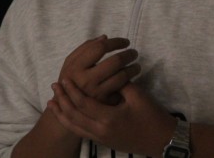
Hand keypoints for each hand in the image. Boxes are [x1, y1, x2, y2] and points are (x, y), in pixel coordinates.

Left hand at [48, 79, 176, 156]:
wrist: (161, 140)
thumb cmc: (151, 116)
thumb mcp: (137, 96)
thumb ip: (120, 82)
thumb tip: (107, 72)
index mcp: (108, 119)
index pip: (83, 103)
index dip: (72, 91)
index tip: (65, 78)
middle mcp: (100, 130)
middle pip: (74, 115)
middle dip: (62, 100)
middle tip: (55, 85)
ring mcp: (100, 138)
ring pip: (74, 126)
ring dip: (62, 112)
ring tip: (53, 101)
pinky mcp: (102, 141)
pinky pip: (80, 132)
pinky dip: (70, 122)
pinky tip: (66, 114)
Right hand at [58, 35, 139, 105]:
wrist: (68, 109)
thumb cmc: (71, 80)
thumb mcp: (71, 63)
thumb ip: (85, 48)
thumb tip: (105, 38)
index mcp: (76, 67)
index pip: (100, 47)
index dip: (116, 42)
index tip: (126, 42)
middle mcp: (86, 81)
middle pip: (115, 61)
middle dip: (129, 54)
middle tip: (134, 53)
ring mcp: (96, 93)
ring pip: (122, 76)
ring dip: (134, 69)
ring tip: (136, 66)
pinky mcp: (104, 104)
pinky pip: (122, 89)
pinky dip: (129, 82)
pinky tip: (130, 78)